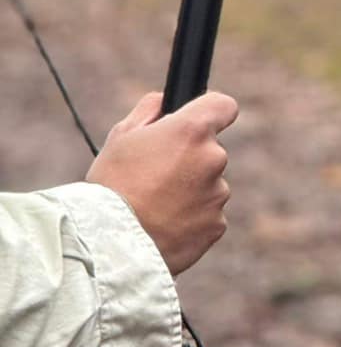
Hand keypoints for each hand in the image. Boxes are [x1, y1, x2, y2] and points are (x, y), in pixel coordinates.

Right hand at [89, 90, 237, 275]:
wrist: (111, 244)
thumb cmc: (111, 187)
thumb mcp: (120, 137)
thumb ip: (149, 111)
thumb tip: (165, 102)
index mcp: (192, 130)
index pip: (223, 106)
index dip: (211, 111)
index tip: (200, 120)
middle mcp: (213, 158)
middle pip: (210, 150)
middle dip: (189, 159)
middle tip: (155, 176)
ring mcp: (218, 194)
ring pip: (208, 185)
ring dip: (190, 191)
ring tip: (154, 206)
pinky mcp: (217, 224)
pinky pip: (207, 215)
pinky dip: (191, 219)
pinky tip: (163, 225)